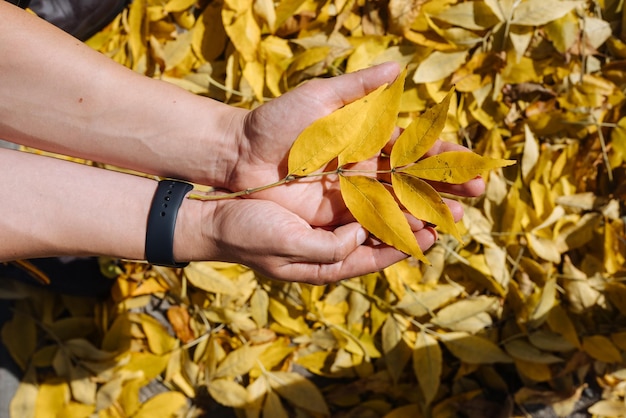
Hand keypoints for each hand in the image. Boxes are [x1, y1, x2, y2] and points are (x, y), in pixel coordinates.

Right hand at [197, 197, 439, 283]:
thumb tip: (363, 234)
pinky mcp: (321, 188)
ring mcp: (330, 211)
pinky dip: (379, 173)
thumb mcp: (289, 249)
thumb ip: (330, 248)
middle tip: (454, 207)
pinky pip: (357, 181)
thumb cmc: (248, 235)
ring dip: (406, 192)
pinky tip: (398, 161)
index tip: (433, 233)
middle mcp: (337, 235)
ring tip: (437, 182)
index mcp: (331, 259)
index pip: (377, 255)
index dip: (406, 245)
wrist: (217, 213)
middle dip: (419, 216)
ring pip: (377, 201)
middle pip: (386, 227)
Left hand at [228, 62, 484, 226]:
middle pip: (413, 177)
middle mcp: (364, 166)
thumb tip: (396, 68)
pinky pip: (371, 221)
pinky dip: (395, 226)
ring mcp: (351, 191)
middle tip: (475, 193)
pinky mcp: (335, 213)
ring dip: (426, 208)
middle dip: (445, 184)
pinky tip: (418, 233)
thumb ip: (357, 87)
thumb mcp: (317, 98)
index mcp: (365, 136)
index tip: (469, 163)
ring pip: (398, 202)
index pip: (414, 145)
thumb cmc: (275, 123)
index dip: (442, 154)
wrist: (239, 156)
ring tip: (452, 218)